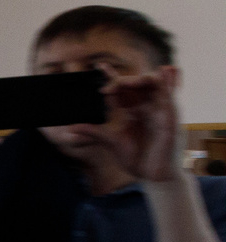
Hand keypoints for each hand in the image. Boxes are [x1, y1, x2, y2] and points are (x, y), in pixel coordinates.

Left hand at [69, 69, 182, 186]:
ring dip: (143, 79)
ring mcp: (159, 110)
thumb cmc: (136, 159)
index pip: (120, 89)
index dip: (111, 76)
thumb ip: (93, 132)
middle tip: (109, 85)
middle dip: (124, 81)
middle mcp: (145, 107)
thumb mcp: (111, 142)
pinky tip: (165, 71)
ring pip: (154, 85)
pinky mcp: (171, 117)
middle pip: (137, 84)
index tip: (99, 65)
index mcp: (130, 110)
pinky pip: (170, 96)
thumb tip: (70, 128)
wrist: (153, 175)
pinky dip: (168, 83)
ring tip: (128, 81)